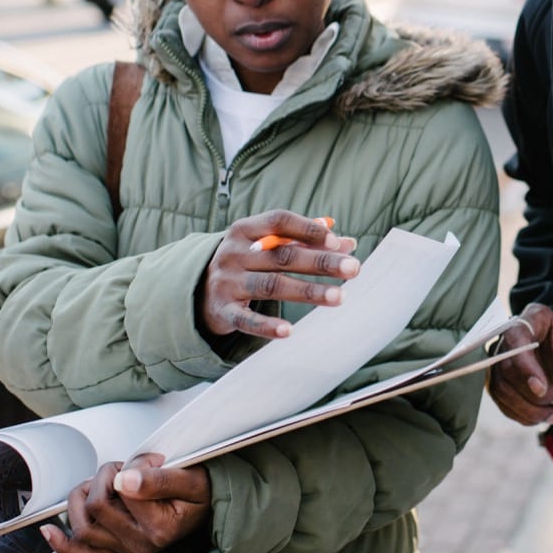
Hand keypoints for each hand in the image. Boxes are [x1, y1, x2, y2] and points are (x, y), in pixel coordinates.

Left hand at [41, 453, 210, 552]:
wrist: (207, 510)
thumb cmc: (200, 492)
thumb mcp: (192, 478)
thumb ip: (160, 478)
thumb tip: (124, 479)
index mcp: (160, 528)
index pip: (124, 490)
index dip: (134, 465)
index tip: (153, 460)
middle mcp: (140, 544)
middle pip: (98, 505)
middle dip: (106, 476)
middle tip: (127, 467)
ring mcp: (126, 550)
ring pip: (83, 525)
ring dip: (84, 496)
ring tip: (104, 482)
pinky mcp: (117, 551)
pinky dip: (63, 543)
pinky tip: (50, 529)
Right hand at [201, 210, 359, 339]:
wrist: (198, 289)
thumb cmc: (247, 261)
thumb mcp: (268, 245)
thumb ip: (306, 242)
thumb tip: (349, 243)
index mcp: (246, 229)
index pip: (279, 221)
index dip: (308, 229)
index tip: (337, 241)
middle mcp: (234, 253)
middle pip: (282, 256)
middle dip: (321, 262)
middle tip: (354, 268)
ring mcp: (226, 282)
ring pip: (271, 286)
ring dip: (307, 291)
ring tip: (339, 297)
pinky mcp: (222, 310)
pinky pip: (245, 320)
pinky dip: (267, 326)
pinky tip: (289, 330)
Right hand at [487, 303, 552, 425]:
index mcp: (533, 318)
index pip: (516, 337)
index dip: (524, 365)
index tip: (541, 388)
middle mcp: (510, 336)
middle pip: (506, 367)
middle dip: (531, 393)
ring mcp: (501, 358)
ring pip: (500, 388)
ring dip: (527, 408)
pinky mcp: (500, 379)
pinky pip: (502, 401)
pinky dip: (522, 415)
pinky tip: (543, 416)